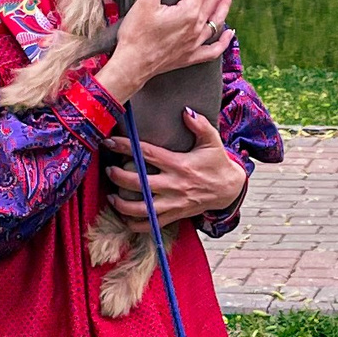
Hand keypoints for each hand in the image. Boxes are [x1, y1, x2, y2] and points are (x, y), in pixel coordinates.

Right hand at [96, 0, 234, 102]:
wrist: (132, 66)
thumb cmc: (136, 34)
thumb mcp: (147, 1)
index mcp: (188, 11)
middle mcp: (197, 27)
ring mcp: (196, 43)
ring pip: (218, 19)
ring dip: (225, 2)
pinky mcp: (191, 56)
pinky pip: (214, 49)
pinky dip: (224, 40)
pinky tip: (230, 32)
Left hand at [104, 117, 248, 228]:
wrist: (229, 190)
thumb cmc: (216, 163)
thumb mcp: (212, 141)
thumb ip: (200, 125)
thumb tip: (186, 111)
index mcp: (180, 165)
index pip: (147, 154)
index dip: (125, 147)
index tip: (109, 141)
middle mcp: (174, 185)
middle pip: (139, 183)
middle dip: (118, 176)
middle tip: (108, 169)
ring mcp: (173, 204)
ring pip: (141, 209)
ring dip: (121, 204)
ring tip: (111, 195)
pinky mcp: (174, 216)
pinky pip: (151, 225)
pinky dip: (134, 224)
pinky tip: (124, 217)